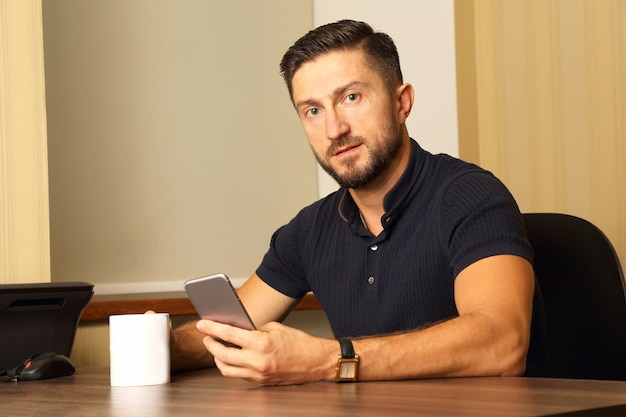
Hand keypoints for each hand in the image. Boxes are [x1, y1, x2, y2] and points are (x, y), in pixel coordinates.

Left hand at [196, 319, 335, 385]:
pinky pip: (239, 375)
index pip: (228, 334)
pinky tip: (231, 358)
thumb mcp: (275, 327)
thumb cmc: (299, 343)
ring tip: (216, 349)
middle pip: (222, 354)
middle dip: (210, 345)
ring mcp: (258, 373)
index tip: (203, 324)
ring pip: (226, 369)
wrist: (316, 362)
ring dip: (217, 358)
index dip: (212, 328)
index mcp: (261, 342)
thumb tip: (237, 328)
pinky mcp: (261, 382)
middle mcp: (257, 360)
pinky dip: (231, 366)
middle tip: (206, 337)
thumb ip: (254, 329)